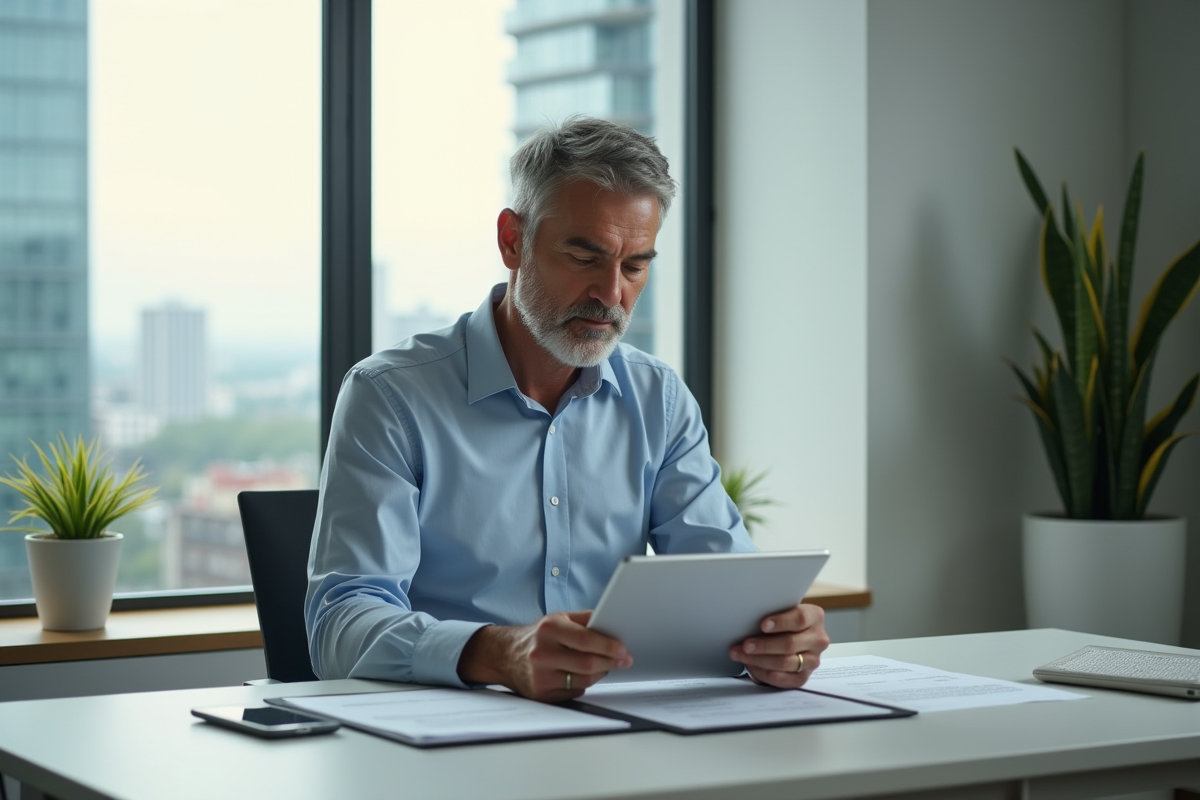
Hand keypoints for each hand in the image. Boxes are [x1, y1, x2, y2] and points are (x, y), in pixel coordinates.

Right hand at [458, 611, 632, 700]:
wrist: (505, 655)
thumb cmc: (537, 635)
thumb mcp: (558, 618)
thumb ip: (585, 619)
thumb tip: (612, 622)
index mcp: (549, 629)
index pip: (585, 640)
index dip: (608, 646)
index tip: (623, 649)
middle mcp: (542, 653)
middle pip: (587, 663)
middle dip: (610, 662)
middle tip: (624, 660)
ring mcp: (540, 676)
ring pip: (583, 680)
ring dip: (600, 673)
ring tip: (606, 665)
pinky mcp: (540, 694)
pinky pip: (574, 692)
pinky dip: (584, 684)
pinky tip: (583, 675)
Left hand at [728, 603, 828, 688]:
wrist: (790, 637)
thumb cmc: (782, 622)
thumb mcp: (781, 611)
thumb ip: (772, 612)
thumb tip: (748, 617)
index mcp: (814, 617)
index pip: (799, 619)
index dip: (780, 622)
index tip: (762, 625)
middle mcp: (817, 639)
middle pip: (790, 643)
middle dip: (764, 645)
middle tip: (745, 645)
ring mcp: (812, 660)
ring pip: (785, 662)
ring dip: (759, 660)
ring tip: (742, 655)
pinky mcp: (803, 677)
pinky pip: (782, 679)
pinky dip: (763, 673)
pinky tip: (751, 666)